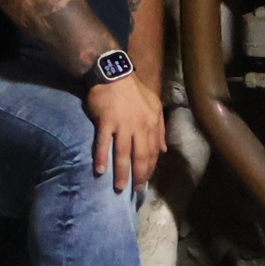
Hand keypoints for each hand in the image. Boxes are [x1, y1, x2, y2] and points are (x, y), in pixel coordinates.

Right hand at [86, 75, 165, 193]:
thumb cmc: (134, 91)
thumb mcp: (155, 107)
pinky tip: (100, 170)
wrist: (114, 74)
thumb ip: (160, 129)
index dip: (149, 169)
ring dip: (121, 172)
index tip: (145, 181)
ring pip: (123, 153)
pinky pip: (104, 143)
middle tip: (134, 191)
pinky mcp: (106, 121)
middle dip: (138, 176)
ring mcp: (122, 124)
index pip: (153, 152)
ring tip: (119, 187)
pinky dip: (102, 157)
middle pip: (140, 156)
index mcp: (152, 123)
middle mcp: (139, 126)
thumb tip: (164, 151)